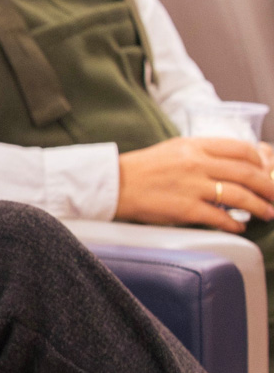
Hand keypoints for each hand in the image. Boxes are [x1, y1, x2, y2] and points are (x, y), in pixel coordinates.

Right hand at [116, 136, 273, 230]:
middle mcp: (196, 163)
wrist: (114, 184)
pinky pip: (220, 217)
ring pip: (239, 196)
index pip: (241, 149)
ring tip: (268, 213)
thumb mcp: (175, 149)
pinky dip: (235, 224)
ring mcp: (192, 187)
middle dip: (270, 187)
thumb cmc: (144, 168)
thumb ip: (203, 153)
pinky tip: (240, 227)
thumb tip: (233, 164)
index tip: (267, 172)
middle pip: (247, 173)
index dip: (261, 162)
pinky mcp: (185, 209)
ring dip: (259, 207)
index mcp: (195, 146)